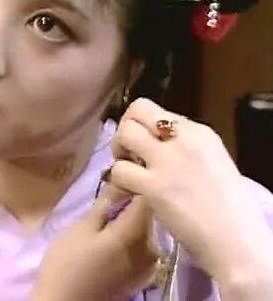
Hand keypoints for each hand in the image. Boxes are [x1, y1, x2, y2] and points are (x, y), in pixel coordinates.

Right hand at [32, 185, 158, 300]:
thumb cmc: (67, 264)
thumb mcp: (80, 228)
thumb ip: (105, 204)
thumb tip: (121, 179)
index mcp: (137, 232)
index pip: (149, 194)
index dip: (138, 177)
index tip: (122, 169)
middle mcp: (153, 248)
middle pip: (150, 211)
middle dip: (134, 197)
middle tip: (112, 190)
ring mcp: (151, 265)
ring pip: (146, 228)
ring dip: (132, 218)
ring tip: (110, 214)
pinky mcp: (144, 275)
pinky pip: (144, 245)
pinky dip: (133, 236)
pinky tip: (114, 236)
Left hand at [109, 98, 272, 288]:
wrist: (236, 242)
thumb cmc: (227, 210)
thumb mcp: (212, 162)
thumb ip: (185, 149)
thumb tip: (156, 144)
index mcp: (200, 132)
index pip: (156, 111)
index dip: (143, 127)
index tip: (144, 148)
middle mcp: (183, 139)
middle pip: (137, 110)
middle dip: (125, 129)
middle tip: (128, 154)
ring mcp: (168, 161)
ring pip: (124, 134)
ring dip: (118, 153)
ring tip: (127, 172)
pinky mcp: (154, 186)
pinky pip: (119, 170)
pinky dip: (117, 181)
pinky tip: (129, 192)